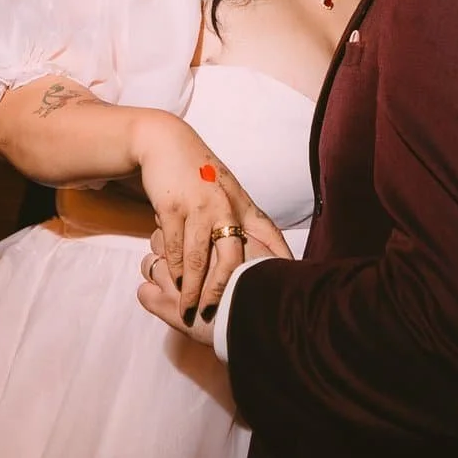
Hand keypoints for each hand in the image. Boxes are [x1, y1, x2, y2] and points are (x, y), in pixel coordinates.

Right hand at [131, 113, 288, 326]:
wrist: (166, 143)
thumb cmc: (200, 173)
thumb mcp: (227, 192)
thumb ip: (241, 219)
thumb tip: (261, 247)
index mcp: (242, 204)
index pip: (269, 234)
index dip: (281, 259)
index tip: (291, 282)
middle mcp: (224, 206)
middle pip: (231, 256)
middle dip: (225, 289)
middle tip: (220, 314)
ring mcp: (198, 207)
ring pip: (198, 258)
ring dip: (193, 289)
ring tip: (191, 311)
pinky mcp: (172, 207)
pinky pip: (174, 246)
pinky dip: (174, 269)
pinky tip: (175, 284)